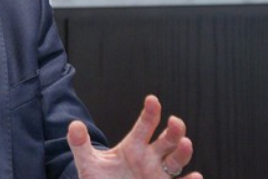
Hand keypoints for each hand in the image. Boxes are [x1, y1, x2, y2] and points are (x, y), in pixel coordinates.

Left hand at [68, 95, 201, 178]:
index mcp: (133, 146)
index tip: (152, 99)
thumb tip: (74, 125)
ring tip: (186, 143)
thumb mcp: (87, 163)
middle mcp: (149, 158)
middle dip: (173, 130)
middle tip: (175, 121)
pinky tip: (196, 177)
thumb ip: (80, 144)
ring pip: (176, 161)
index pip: (144, 125)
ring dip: (183, 152)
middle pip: (166, 140)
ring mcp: (157, 174)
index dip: (150, 112)